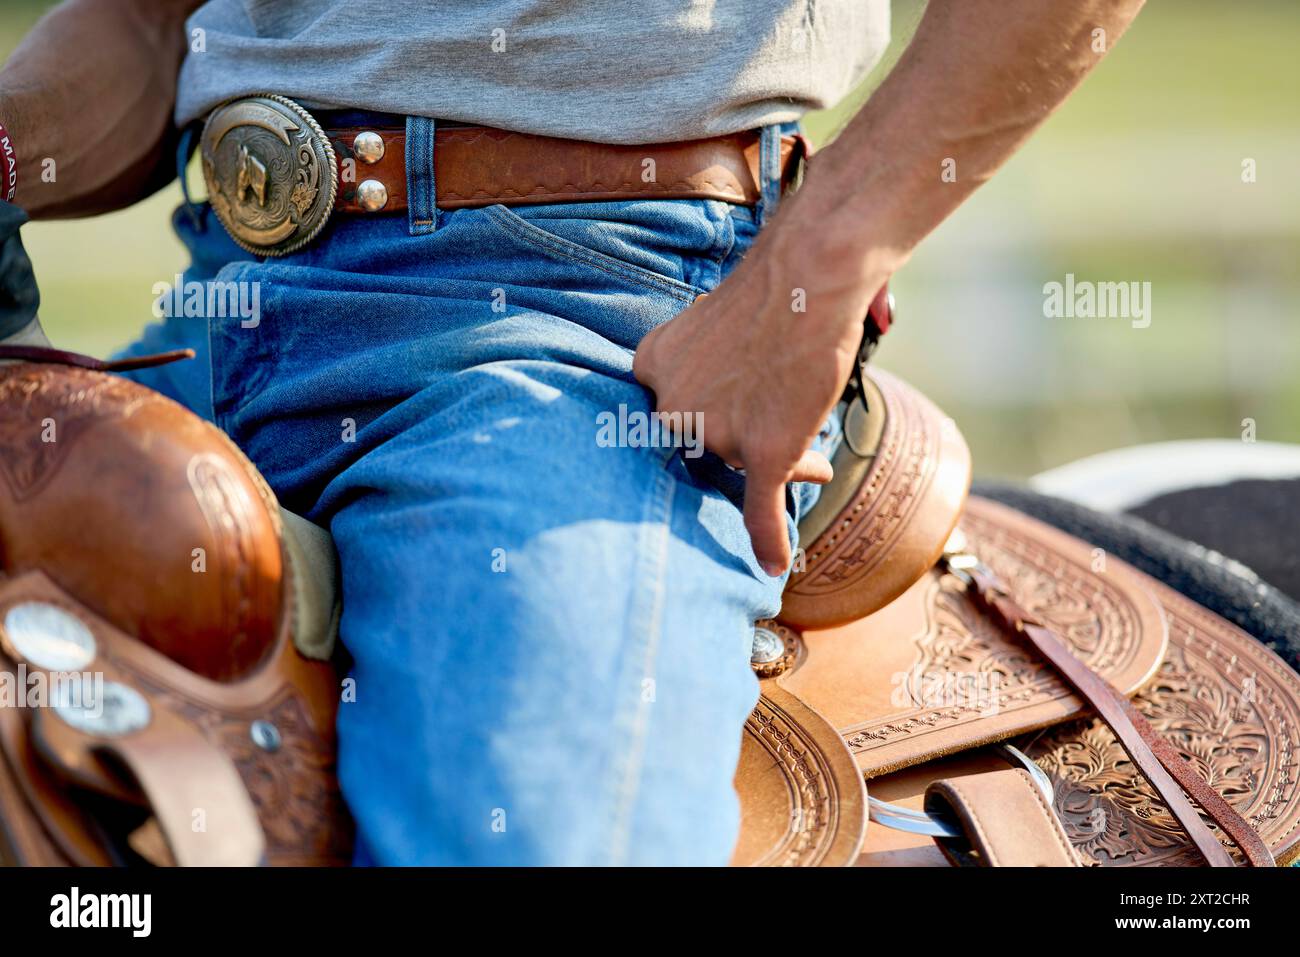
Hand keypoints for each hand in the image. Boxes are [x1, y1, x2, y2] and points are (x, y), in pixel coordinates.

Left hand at [633, 218, 885, 575]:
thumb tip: (733, 404)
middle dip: (745, 442)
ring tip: (817, 461)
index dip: (708, 414)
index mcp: (652, 365)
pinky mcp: (762, 451)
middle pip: (708, 441)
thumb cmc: (771, 289)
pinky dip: (768, 537)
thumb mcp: (710, 322)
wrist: (810, 273)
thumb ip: (706, 365)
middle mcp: (672, 403)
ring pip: (745, 464)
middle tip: (781, 431)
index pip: (673, 409)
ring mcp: (715, 432)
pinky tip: (773, 563)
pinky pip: (760, 508)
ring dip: (784, 462)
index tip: (726, 413)